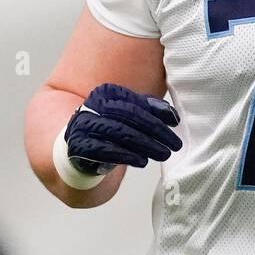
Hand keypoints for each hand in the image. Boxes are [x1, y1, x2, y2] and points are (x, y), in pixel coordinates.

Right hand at [63, 83, 181, 174]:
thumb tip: (173, 117)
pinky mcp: (79, 146)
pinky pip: (106, 150)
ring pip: (120, 133)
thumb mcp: (131, 115)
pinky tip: (142, 161)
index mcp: (106, 93)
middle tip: (174, 144)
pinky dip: (127, 156)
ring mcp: (84, 126)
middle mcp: (93, 106)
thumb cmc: (112, 128)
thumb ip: (151, 110)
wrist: (82, 148)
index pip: (136, 102)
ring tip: (163, 153)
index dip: (158, 114)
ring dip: (145, 145)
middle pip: (130, 116)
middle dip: (156, 131)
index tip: (175, 124)